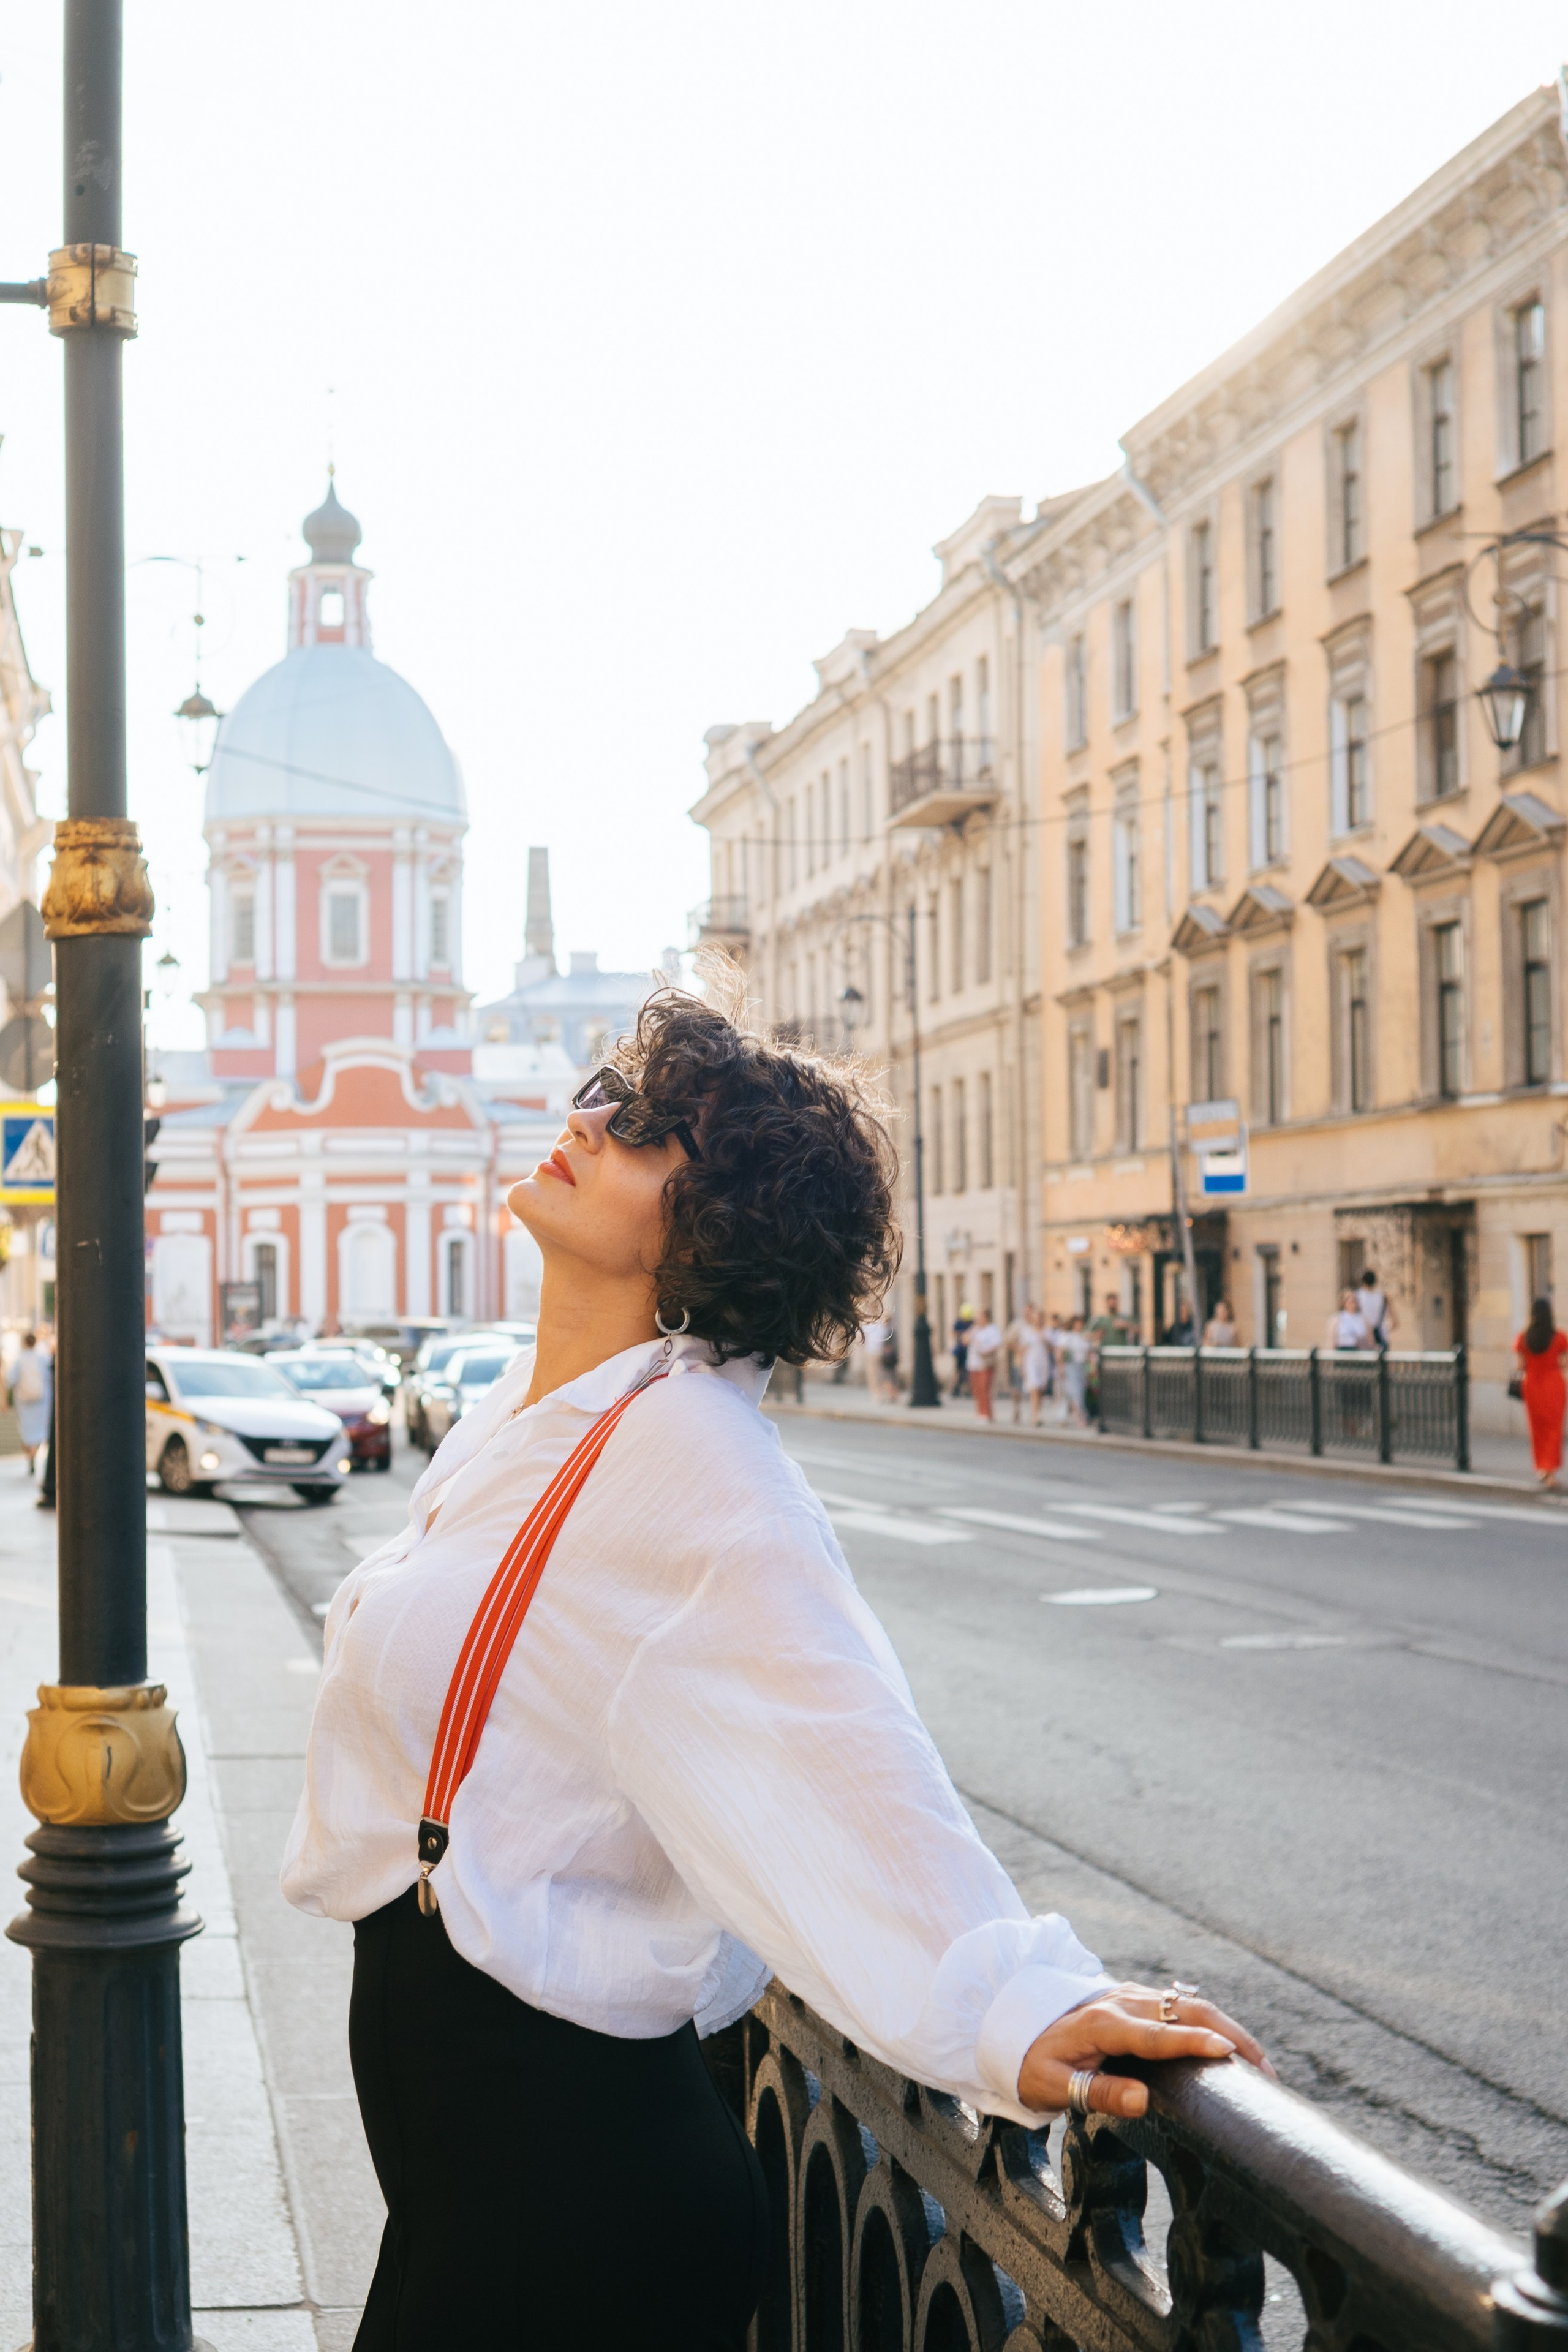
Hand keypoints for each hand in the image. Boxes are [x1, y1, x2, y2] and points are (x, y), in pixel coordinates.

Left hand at [1017, 1981, 1273, 2119]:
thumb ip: (1100, 2093)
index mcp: (1103, 2024)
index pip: (1156, 2034)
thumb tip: (1144, 2101)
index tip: (1227, 2054)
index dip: (1192, 2044)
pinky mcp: (1138, 1999)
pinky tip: (1231, 2045)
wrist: (1017, 2028)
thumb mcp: (1054, 2086)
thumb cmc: (1034, 2063)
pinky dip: (1212, 2022)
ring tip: (1259, 2062)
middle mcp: (1122, 2002)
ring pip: (1190, 2004)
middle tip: (1264, 2070)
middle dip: (1229, 2035)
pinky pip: (1181, 2005)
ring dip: (1227, 2027)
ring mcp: (1132, 1996)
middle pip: (1186, 2011)